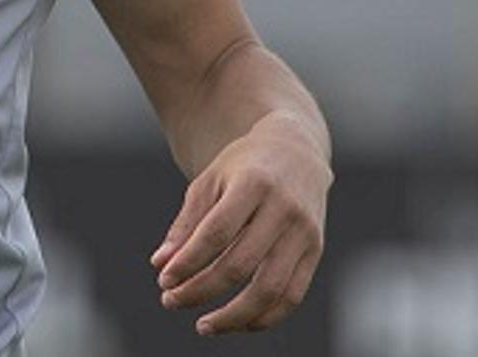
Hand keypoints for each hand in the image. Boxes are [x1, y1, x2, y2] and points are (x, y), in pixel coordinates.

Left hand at [150, 111, 331, 334]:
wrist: (296, 151)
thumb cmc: (243, 167)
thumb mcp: (210, 181)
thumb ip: (187, 222)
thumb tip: (160, 264)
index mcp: (254, 183)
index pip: (217, 232)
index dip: (188, 262)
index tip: (164, 281)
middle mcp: (284, 208)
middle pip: (240, 264)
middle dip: (200, 290)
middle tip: (171, 301)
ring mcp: (304, 231)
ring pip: (269, 288)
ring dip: (233, 316)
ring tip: (203, 325)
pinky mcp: (316, 250)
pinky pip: (292, 295)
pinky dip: (264, 317)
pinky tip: (237, 323)